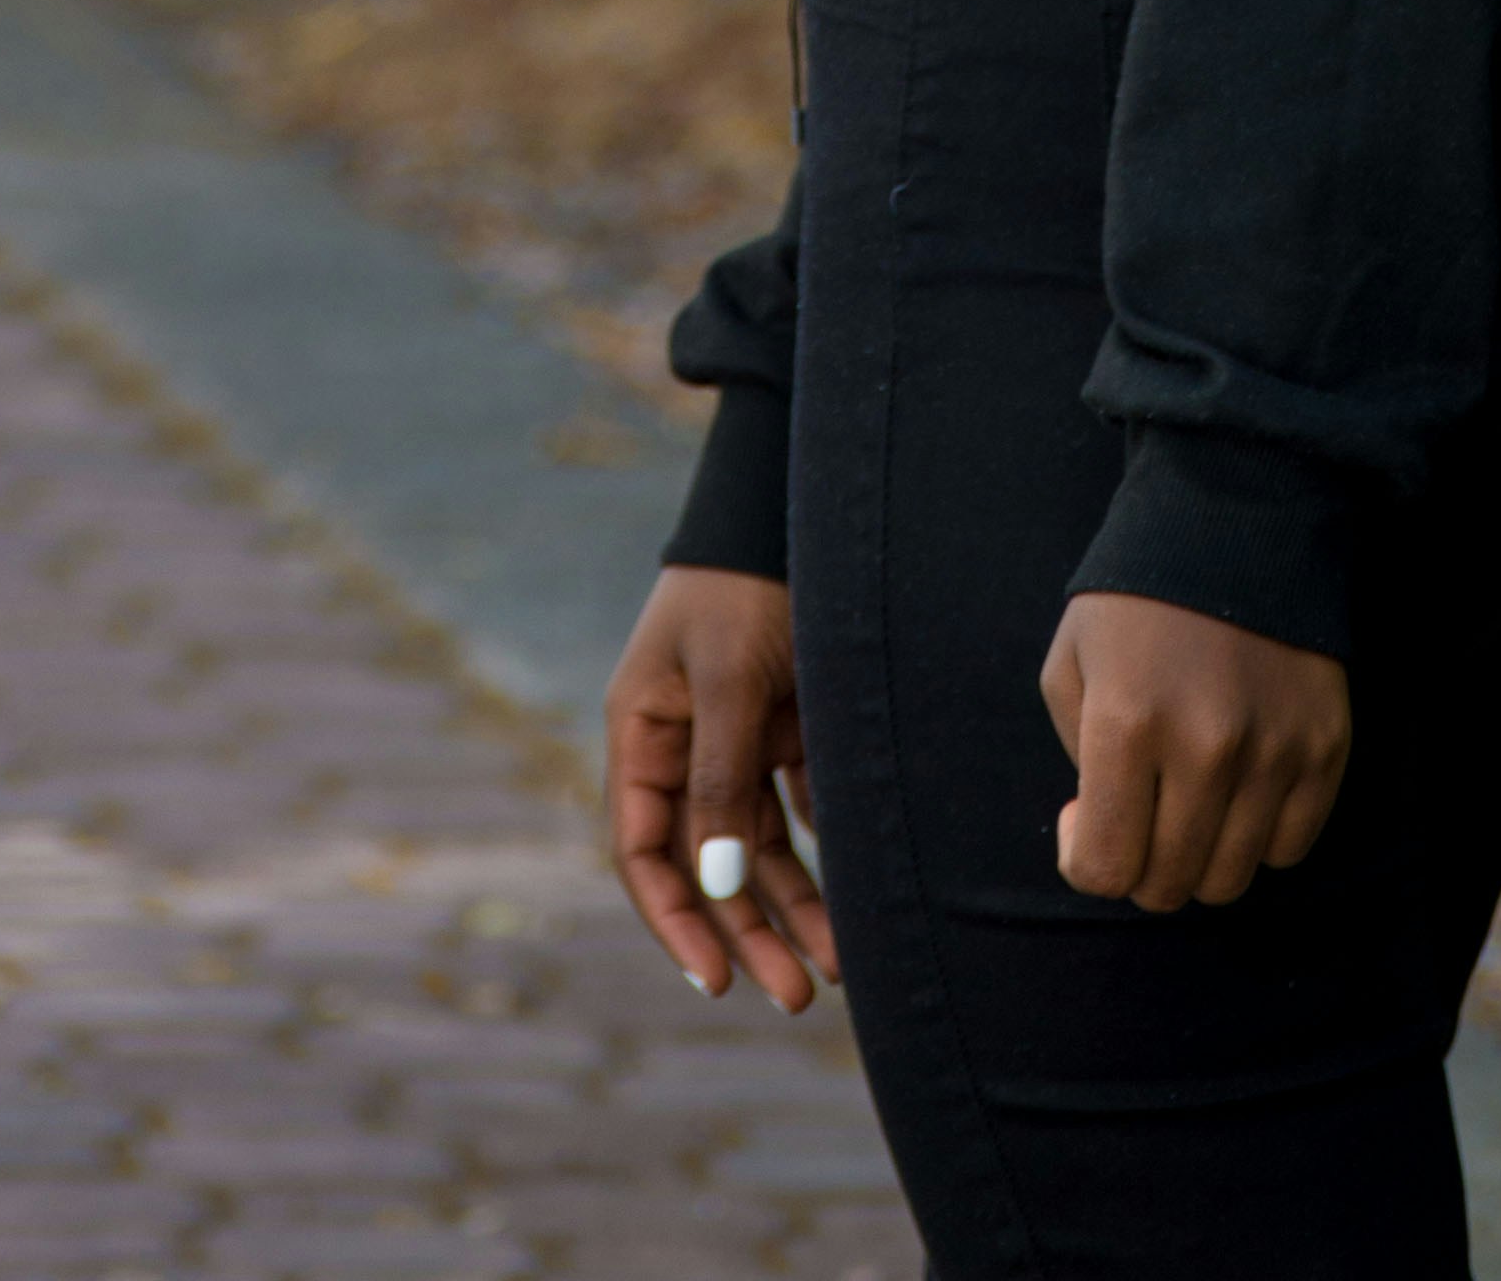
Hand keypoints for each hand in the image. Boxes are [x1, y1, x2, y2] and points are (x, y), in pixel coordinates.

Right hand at [605, 563, 835, 1014]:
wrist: (794, 502)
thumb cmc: (743, 583)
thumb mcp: (726, 675)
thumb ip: (720, 778)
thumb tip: (722, 882)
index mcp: (642, 733)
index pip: (644, 852)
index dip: (675, 920)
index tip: (715, 978)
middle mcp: (683, 746)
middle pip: (711, 862)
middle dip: (749, 932)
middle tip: (796, 998)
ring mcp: (736, 737)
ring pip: (761, 845)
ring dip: (794, 905)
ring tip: (839, 969)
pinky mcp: (786, 723)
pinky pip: (801, 806)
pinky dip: (824, 850)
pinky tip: (858, 894)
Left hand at [1037, 588, 1351, 910]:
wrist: (1237, 513)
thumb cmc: (1136, 597)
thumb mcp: (1070, 661)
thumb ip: (1076, 761)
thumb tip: (1105, 833)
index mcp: (1127, 723)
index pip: (1102, 869)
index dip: (1083, 857)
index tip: (1085, 814)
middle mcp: (1205, 747)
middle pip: (1167, 885)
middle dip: (1140, 863)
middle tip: (1140, 808)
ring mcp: (1273, 750)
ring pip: (1229, 880)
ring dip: (1201, 855)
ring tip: (1190, 795)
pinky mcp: (1325, 746)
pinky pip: (1290, 848)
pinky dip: (1260, 835)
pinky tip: (1241, 783)